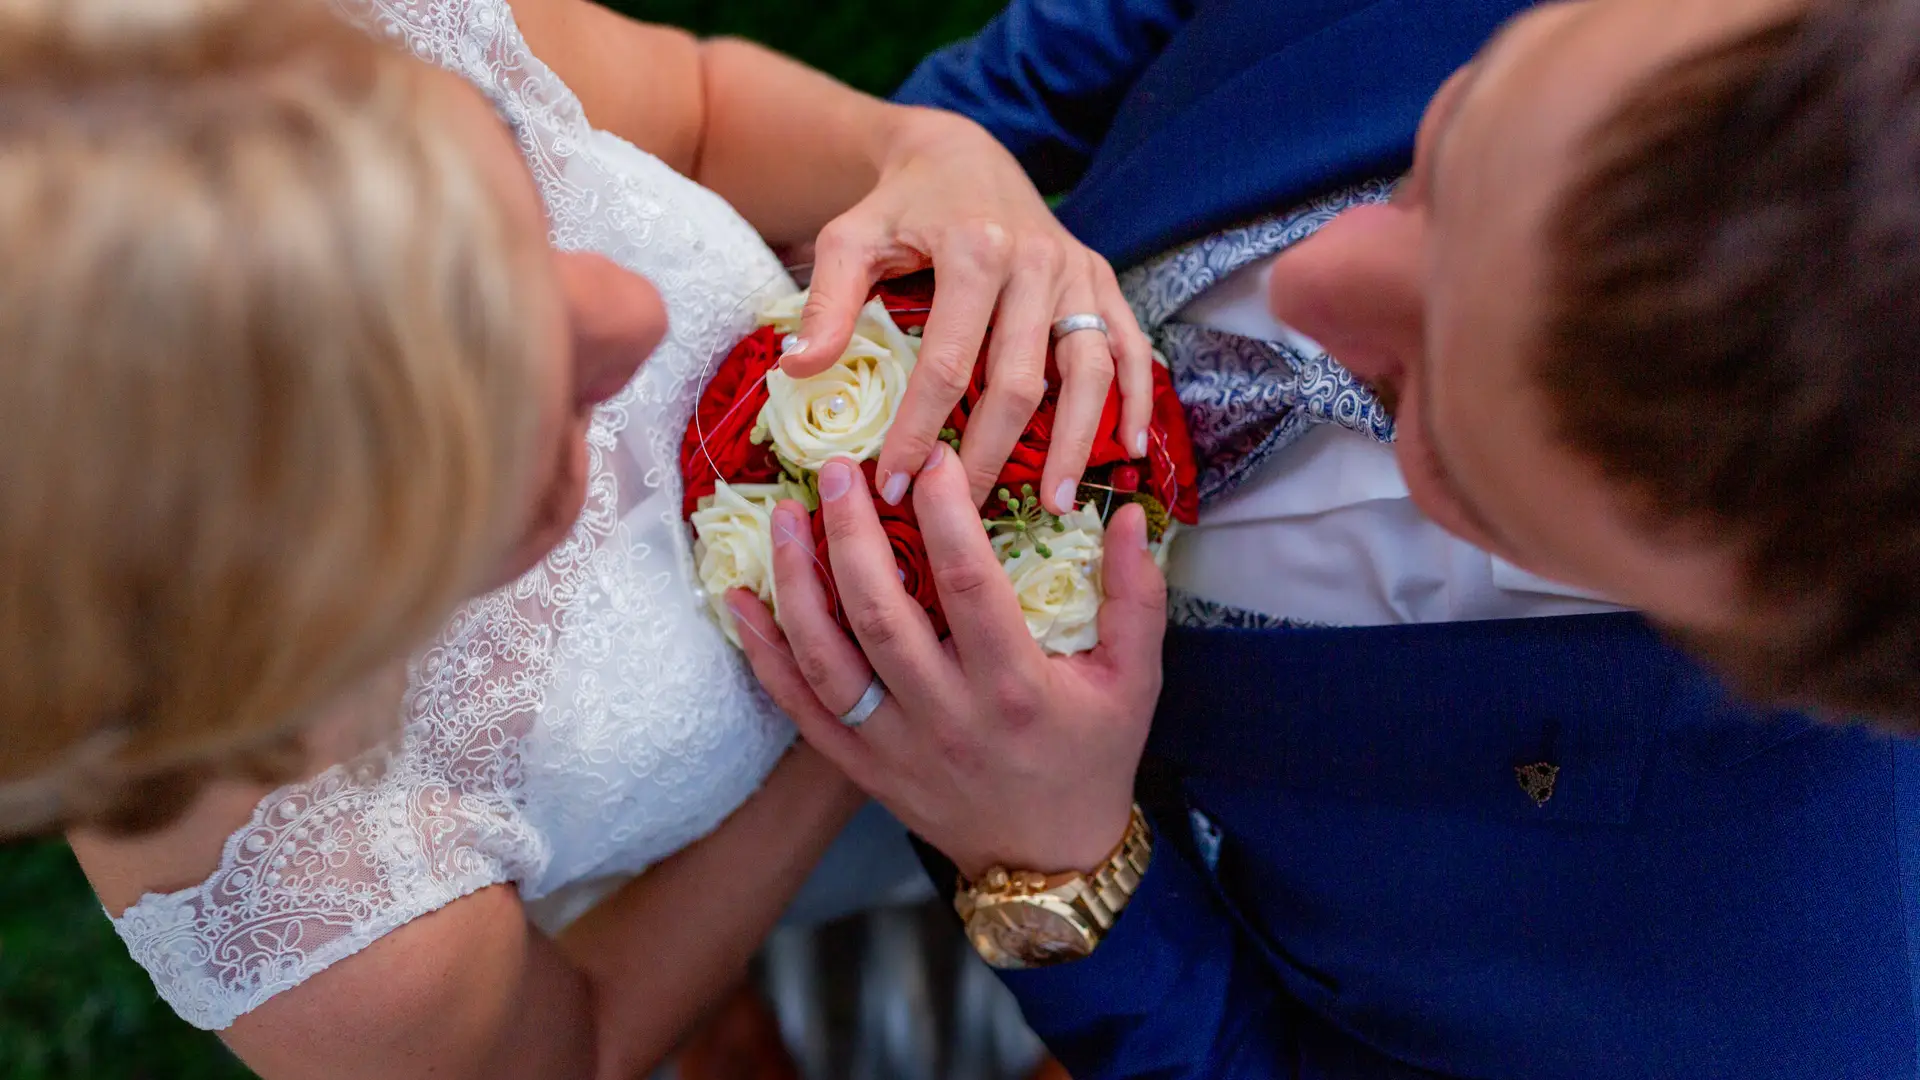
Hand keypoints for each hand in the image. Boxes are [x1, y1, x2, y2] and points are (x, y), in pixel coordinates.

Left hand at [727, 443, 1165, 878]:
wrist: (1049, 861)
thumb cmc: (1093, 757)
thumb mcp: (1135, 679)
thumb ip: (1135, 595)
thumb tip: (1131, 512)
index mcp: (1015, 689)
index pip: (968, 584)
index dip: (943, 512)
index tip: (931, 455)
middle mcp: (947, 717)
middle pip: (880, 614)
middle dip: (852, 534)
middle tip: (839, 470)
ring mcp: (894, 747)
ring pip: (826, 659)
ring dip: (797, 583)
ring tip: (784, 518)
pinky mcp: (861, 769)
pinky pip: (799, 709)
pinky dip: (763, 654)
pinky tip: (739, 601)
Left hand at [779, 108, 1154, 516]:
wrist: (963, 154)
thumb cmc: (902, 206)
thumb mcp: (851, 238)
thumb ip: (828, 302)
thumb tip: (800, 371)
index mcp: (974, 250)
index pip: (948, 363)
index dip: (922, 430)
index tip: (895, 485)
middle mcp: (1036, 262)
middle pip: (1020, 380)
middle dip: (990, 454)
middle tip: (963, 516)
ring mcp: (1077, 273)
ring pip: (1087, 371)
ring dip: (1074, 443)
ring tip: (1055, 504)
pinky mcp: (1102, 279)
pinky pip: (1130, 344)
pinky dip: (1137, 396)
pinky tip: (1130, 448)